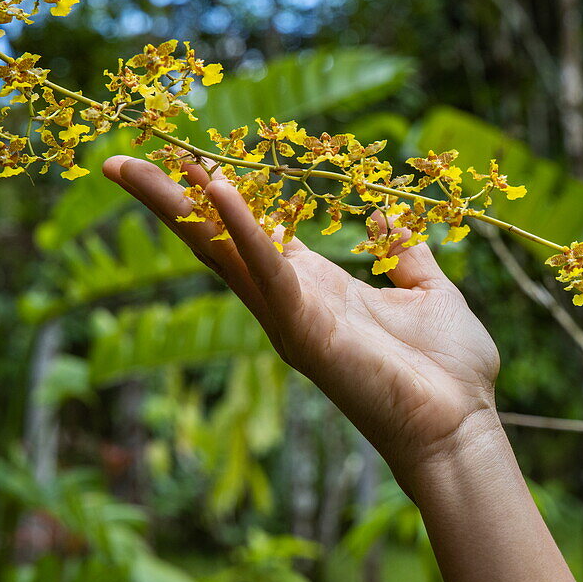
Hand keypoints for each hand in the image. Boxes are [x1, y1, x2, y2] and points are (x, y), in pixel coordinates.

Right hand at [102, 156, 501, 485]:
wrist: (462, 423)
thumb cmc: (447, 368)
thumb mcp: (427, 290)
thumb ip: (403, 251)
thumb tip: (385, 212)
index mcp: (315, 286)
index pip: (252, 231)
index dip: (218, 194)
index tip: (186, 158)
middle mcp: (290, 300)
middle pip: (214, 240)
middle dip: (168, 200)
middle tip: (120, 160)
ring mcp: (290, 318)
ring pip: (219, 252)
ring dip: (177, 206)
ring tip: (129, 167)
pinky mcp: (304, 331)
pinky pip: (267, 270)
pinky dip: (241, 228)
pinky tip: (219, 189)